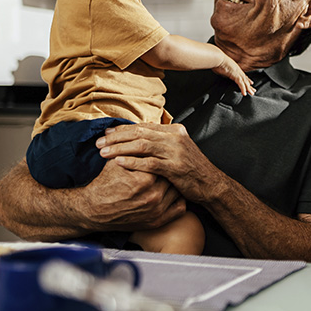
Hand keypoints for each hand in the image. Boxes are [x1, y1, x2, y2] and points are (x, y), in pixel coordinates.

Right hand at [79, 159, 186, 230]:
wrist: (95, 211)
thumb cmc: (104, 185)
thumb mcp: (116, 163)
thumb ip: (133, 151)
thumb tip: (148, 136)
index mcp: (144, 180)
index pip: (162, 163)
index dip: (160, 158)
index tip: (160, 155)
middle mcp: (153, 196)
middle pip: (171, 176)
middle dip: (167, 170)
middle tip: (166, 165)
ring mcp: (156, 210)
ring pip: (177, 191)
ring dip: (174, 184)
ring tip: (169, 177)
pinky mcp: (157, 221)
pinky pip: (180, 208)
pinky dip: (178, 200)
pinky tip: (172, 193)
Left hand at [97, 123, 221, 202]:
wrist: (211, 184)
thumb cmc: (191, 169)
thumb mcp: (179, 149)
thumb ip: (162, 141)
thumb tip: (139, 136)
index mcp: (174, 131)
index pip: (143, 126)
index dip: (122, 129)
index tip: (106, 133)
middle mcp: (175, 138)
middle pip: (139, 133)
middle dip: (116, 138)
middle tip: (99, 142)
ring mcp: (176, 152)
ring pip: (141, 146)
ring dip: (120, 148)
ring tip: (103, 152)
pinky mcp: (175, 168)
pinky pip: (149, 163)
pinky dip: (132, 162)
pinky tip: (118, 163)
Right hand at [214, 52, 255, 95]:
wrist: (217, 58)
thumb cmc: (216, 62)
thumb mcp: (221, 68)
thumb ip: (223, 72)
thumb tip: (222, 73)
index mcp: (235, 68)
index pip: (242, 75)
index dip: (247, 80)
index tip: (251, 83)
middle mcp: (237, 70)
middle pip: (245, 79)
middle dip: (249, 85)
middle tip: (253, 91)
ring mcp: (237, 72)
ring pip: (245, 82)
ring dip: (248, 88)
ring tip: (251, 93)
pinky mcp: (235, 75)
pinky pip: (240, 83)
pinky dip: (243, 89)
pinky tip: (244, 93)